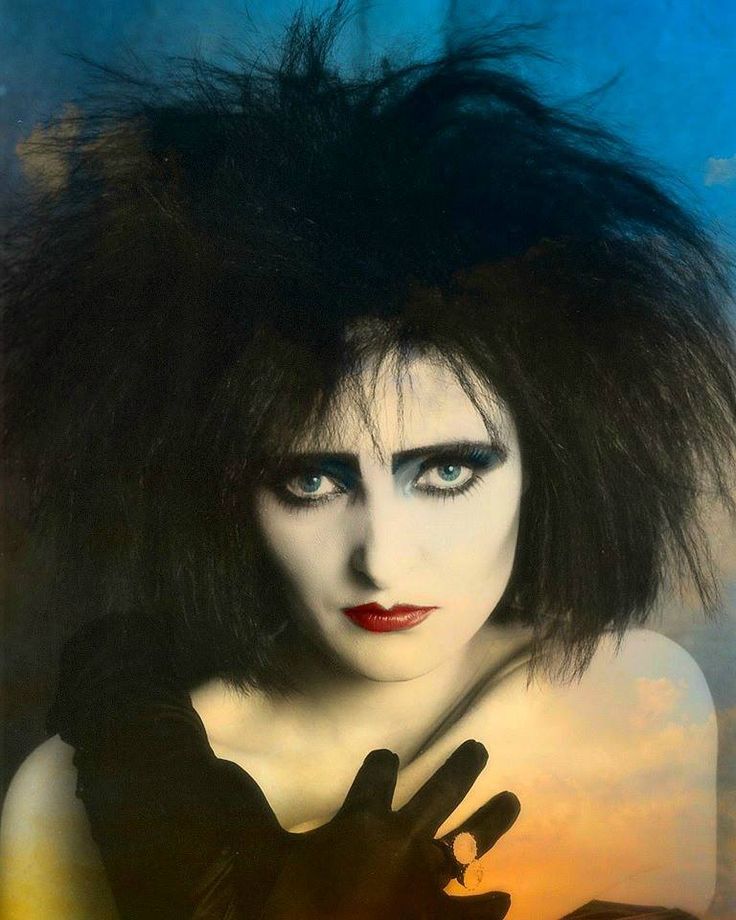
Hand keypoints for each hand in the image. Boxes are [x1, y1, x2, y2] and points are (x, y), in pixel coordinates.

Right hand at [214, 741, 518, 918]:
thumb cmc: (288, 894)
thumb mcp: (265, 851)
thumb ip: (247, 809)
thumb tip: (217, 768)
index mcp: (364, 822)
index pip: (376, 776)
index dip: (381, 765)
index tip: (387, 756)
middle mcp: (403, 842)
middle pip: (439, 792)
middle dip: (460, 767)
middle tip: (479, 748)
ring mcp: (428, 880)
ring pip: (468, 837)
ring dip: (491, 818)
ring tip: (512, 800)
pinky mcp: (438, 916)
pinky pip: (472, 911)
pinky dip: (488, 906)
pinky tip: (504, 900)